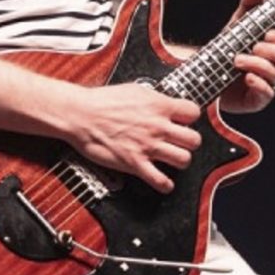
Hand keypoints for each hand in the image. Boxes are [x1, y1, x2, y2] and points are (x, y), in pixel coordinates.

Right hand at [62, 79, 201, 192]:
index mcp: (158, 106)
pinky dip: (165, 184)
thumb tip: (164, 102)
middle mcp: (157, 127)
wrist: (80, 115)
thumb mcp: (134, 90)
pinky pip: (160, 180)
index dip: (190, 118)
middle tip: (179, 142)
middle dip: (189, 142)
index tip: (184, 122)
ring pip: (184, 159)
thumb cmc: (101, 101)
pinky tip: (162, 181)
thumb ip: (154, 99)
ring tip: (172, 159)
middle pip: (194, 140)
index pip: (193, 112)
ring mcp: (147, 146)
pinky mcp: (135, 163)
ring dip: (180, 160)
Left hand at [219, 0, 274, 115]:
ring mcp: (270, 83)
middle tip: (255, 46)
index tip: (269, 32)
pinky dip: (257, 82)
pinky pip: (267, 93)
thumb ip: (249, 5)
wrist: (207, 72)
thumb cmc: (230, 47)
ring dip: (258, 63)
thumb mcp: (238, 24)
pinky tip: (245, 76)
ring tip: (237, 59)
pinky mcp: (258, 99)